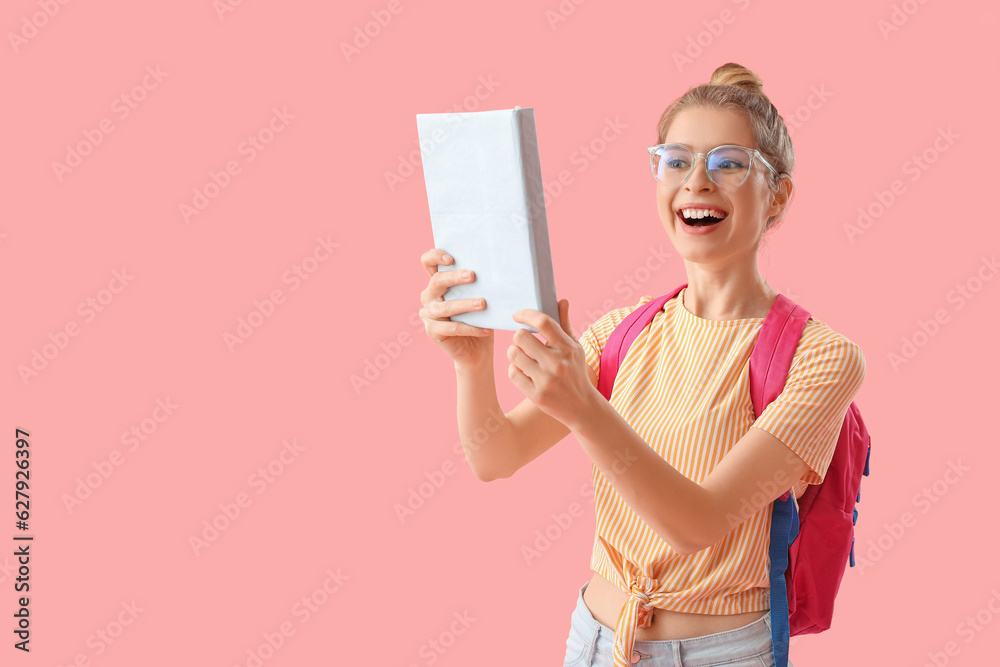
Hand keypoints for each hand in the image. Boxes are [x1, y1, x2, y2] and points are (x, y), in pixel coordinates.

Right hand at [418, 248, 494, 366]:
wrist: (477, 350)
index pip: (428, 263)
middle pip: (437, 281)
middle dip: (455, 277)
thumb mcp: (479, 298)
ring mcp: (429, 314)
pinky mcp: (433, 332)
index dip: (435, 256)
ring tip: (482, 304)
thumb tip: (494, 271)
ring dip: (465, 304)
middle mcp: (429, 296)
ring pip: (445, 307)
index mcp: (438, 283)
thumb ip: (478, 285)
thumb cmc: (479, 319)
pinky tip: (487, 329)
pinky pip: (453, 328)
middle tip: (472, 276)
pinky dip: (471, 328)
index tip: (451, 258)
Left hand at [508, 299, 597, 428]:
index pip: (543, 322)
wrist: (581, 407)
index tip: (517, 315)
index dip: (526, 314)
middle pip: (521, 336)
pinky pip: (512, 373)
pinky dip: (514, 370)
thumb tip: (561, 300)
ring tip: (521, 355)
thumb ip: (564, 324)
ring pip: (513, 354)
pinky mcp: (536, 395)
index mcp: (567, 347)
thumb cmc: (575, 371)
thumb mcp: (574, 348)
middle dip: (518, 336)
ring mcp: (546, 380)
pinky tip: (523, 371)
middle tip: (522, 341)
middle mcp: (557, 363)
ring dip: (514, 353)